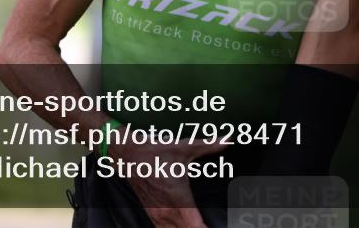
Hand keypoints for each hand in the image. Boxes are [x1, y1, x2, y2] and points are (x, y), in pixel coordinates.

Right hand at [108, 135, 228, 227]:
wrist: (129, 156)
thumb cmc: (156, 153)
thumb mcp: (184, 148)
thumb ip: (209, 146)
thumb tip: (229, 138)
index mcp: (178, 198)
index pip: (195, 226)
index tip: (222, 226)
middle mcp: (168, 211)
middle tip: (217, 224)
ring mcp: (158, 216)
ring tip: (201, 225)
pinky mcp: (152, 216)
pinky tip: (185, 226)